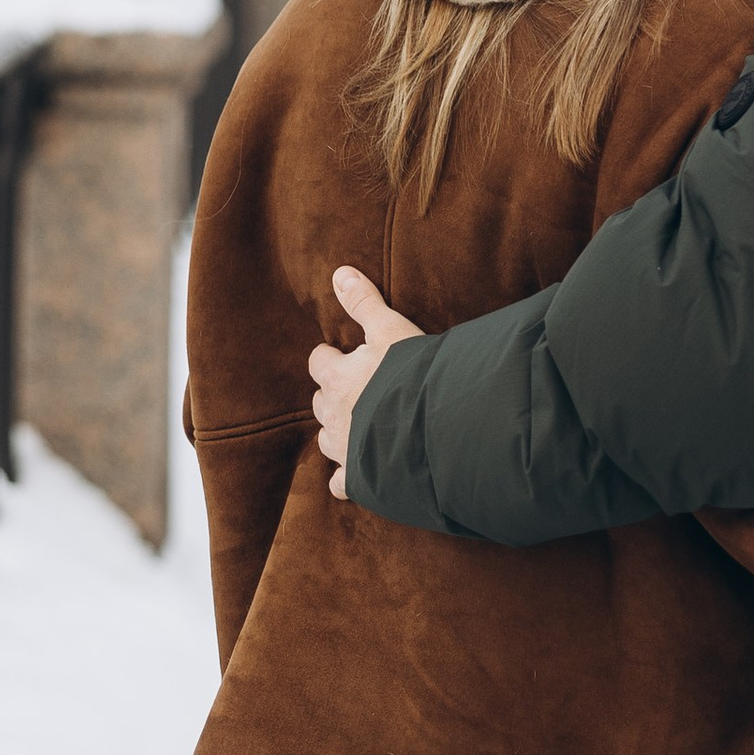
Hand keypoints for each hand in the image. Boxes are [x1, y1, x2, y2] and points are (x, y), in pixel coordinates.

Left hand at [308, 265, 424, 499]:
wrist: (434, 430)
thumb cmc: (413, 376)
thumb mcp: (392, 331)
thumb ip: (365, 303)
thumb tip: (340, 272)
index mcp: (338, 378)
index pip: (319, 362)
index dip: (329, 358)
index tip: (340, 356)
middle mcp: (334, 415)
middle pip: (321, 402)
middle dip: (334, 395)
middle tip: (357, 389)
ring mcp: (345, 449)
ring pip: (327, 441)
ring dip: (339, 432)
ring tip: (359, 427)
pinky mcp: (360, 479)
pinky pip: (342, 483)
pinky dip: (346, 479)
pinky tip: (358, 476)